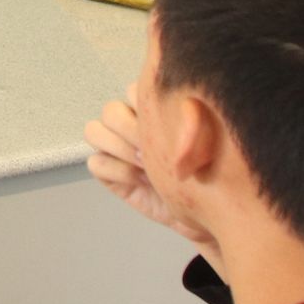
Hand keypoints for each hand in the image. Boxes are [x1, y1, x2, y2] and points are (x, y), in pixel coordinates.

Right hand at [84, 97, 213, 251]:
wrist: (206, 212)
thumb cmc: (209, 175)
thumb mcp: (206, 142)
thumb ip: (190, 119)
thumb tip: (183, 106)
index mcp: (150, 109)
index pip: (133, 90)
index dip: (146, 108)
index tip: (170, 129)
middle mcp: (129, 124)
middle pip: (110, 111)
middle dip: (131, 131)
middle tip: (154, 152)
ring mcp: (116, 148)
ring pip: (94, 131)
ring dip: (120, 148)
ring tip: (147, 166)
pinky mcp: (108, 173)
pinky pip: (96, 163)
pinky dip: (118, 171)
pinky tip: (141, 181)